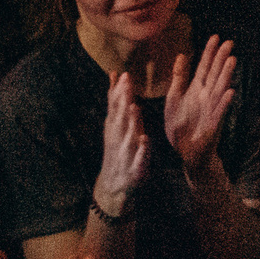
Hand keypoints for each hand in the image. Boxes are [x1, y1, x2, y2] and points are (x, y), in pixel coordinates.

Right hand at [92, 70, 151, 217]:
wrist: (113, 185)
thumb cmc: (117, 147)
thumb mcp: (114, 122)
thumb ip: (115, 99)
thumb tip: (114, 73)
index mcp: (114, 125)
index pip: (115, 105)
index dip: (119, 90)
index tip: (124, 73)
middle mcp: (118, 137)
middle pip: (120, 116)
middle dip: (123, 99)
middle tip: (127, 82)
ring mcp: (126, 152)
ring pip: (128, 135)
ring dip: (131, 122)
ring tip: (135, 107)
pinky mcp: (135, 168)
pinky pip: (139, 158)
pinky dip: (141, 150)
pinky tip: (145, 139)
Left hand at [162, 35, 238, 177]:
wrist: (185, 151)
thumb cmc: (180, 125)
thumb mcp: (174, 98)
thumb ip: (178, 77)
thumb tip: (181, 54)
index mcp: (196, 89)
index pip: (204, 66)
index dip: (209, 52)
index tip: (215, 37)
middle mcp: (206, 96)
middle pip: (215, 73)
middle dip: (221, 58)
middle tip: (229, 42)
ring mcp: (212, 109)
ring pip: (220, 88)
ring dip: (226, 75)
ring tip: (232, 60)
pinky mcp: (213, 124)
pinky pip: (220, 111)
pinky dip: (225, 102)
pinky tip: (231, 92)